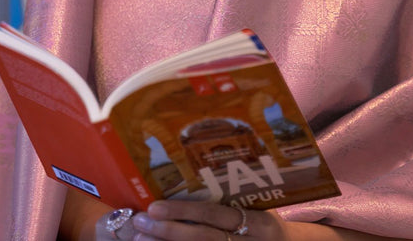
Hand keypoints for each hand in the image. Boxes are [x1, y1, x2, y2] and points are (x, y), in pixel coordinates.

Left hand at [131, 200, 287, 240]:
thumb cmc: (272, 224)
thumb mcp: (263, 207)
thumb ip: (237, 199)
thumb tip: (196, 178)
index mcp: (259, 223)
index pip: (215, 215)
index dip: (183, 211)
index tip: (154, 205)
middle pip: (202, 239)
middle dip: (167, 231)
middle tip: (140, 221)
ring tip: (140, 239)